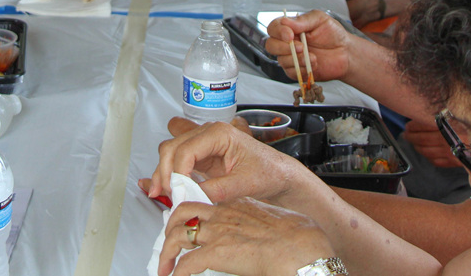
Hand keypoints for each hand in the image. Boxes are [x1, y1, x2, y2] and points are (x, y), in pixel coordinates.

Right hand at [148, 118, 308, 205]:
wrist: (278, 176)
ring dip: (163, 173)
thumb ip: (218, 189)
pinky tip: (164, 190)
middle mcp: (208, 135)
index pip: (186, 149)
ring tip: (163, 194)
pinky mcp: (201, 159)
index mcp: (219, 134)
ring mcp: (202, 146)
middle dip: (165, 172)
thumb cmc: (269, 172)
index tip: (178, 192)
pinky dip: (169, 176)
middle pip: (172, 148)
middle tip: (167, 195)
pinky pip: (177, 163)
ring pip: (170, 153)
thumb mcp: (245, 183)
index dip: (177, 171)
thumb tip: (191, 196)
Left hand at [158, 198, 332, 275]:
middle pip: (183, 212)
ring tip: (166, 267)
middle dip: (171, 227)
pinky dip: (177, 272)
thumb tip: (261, 237)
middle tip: (170, 242)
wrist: (304, 248)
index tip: (186, 223)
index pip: (204, 202)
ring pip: (178, 236)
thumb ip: (260, 224)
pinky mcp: (218, 252)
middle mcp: (223, 214)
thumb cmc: (299, 237)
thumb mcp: (275, 221)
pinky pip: (187, 263)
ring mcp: (219, 232)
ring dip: (167, 253)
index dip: (191, 213)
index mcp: (238, 204)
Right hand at [264, 10, 353, 83]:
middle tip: (302, 47)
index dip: (278, 31)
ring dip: (297, 59)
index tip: (290, 34)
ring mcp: (291, 58)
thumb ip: (303, 20)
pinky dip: (302, 69)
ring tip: (313, 57)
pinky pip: (291, 72)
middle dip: (284, 47)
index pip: (273, 28)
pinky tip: (314, 64)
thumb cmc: (333, 34)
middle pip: (271, 45)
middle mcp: (287, 43)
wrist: (346, 53)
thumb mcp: (320, 20)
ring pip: (281, 60)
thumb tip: (285, 21)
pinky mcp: (297, 71)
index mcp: (290, 28)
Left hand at [403, 119, 460, 168]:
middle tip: (406, 135)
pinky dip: (428, 157)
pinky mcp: (454, 162)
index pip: (422, 126)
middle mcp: (447, 139)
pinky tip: (426, 153)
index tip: (408, 126)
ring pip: (426, 151)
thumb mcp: (456, 116)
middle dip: (411, 137)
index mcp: (447, 125)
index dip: (412, 126)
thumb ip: (441, 116)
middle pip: (422, 139)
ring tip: (414, 143)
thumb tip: (422, 117)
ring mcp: (450, 152)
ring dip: (417, 147)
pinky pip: (435, 161)